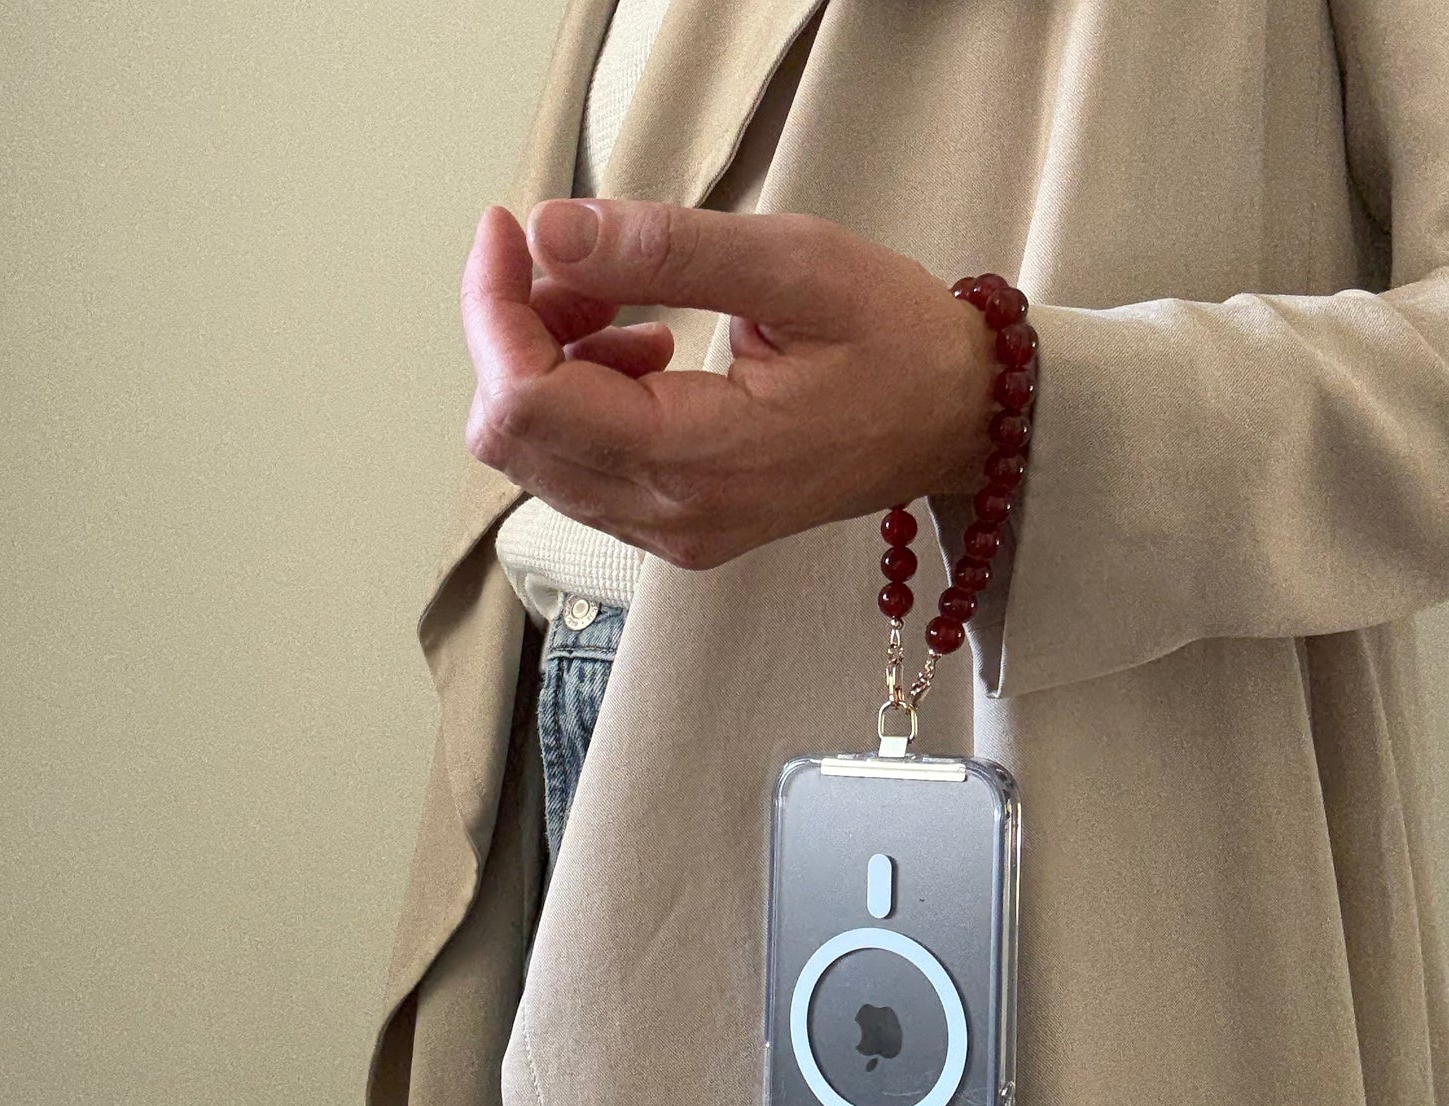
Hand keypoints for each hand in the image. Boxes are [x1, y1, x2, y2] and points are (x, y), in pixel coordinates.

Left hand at [461, 198, 1000, 569]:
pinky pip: (581, 471)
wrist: (955, 422)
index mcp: (696, 457)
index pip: (527, 400)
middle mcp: (671, 516)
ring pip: (538, 457)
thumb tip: (550, 232)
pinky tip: (642, 354)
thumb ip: (664, 253)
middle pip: (512, 437)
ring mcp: (672, 532)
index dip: (492, 307)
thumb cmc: (896, 342)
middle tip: (580, 263)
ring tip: (620, 306)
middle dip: (516, 334)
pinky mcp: (678, 527)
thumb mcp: (793, 266)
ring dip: (548, 364)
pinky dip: (581, 401)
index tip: (511, 230)